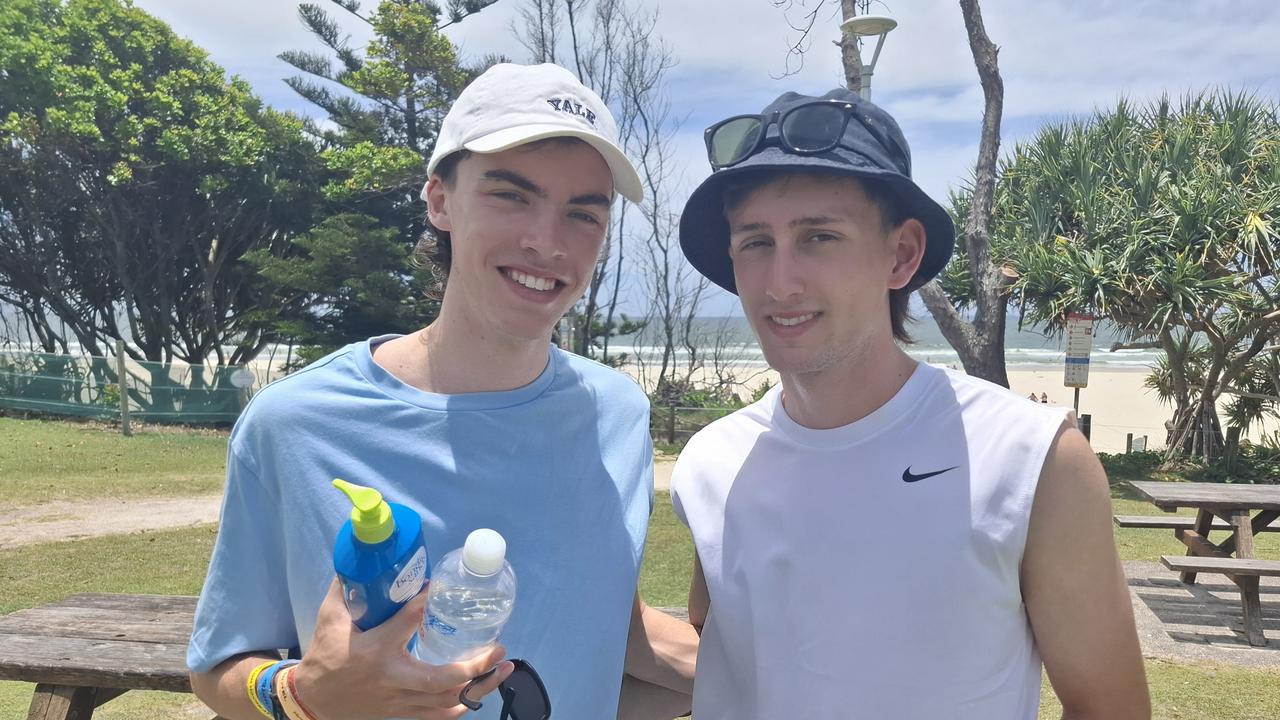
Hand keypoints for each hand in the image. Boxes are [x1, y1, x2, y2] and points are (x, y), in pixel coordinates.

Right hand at [291, 578, 513, 719]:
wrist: (312, 700)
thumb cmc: (325, 655)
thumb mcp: (330, 618)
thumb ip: (348, 589)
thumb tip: (365, 558)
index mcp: (376, 648)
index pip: (409, 622)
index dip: (428, 602)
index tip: (443, 587)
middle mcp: (393, 677)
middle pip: (442, 677)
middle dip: (476, 665)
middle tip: (499, 647)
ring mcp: (399, 700)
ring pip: (446, 700)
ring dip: (480, 686)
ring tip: (504, 669)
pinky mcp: (401, 713)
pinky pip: (437, 716)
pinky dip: (462, 707)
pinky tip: (480, 695)